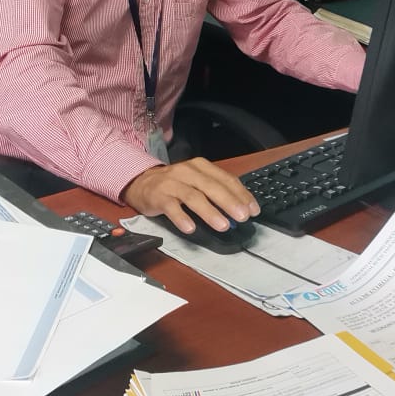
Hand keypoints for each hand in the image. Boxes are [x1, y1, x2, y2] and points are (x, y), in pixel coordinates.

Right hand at [121, 158, 259, 233]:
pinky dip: (181, 217)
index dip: (241, 195)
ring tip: (223, 226)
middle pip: (211, 187)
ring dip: (210, 212)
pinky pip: (171, 207)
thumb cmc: (174, 184)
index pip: (226, 179)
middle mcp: (187, 172)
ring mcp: (172, 184)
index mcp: (201, 166)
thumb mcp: (196, 181)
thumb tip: (240, 209)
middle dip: (229, 202)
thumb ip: (216, 192)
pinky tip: (190, 228)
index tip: (253, 210)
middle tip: (243, 217)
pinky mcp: (158, 196)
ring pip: (193, 197)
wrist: (141, 182)